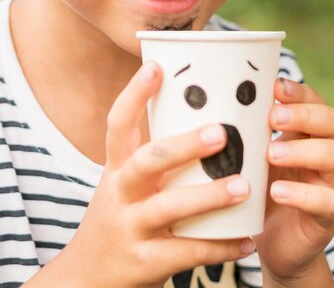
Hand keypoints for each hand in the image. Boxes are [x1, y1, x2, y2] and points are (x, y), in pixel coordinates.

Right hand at [52, 62, 255, 287]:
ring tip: (244, 187)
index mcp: (115, 168)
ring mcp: (129, 228)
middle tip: (221, 132)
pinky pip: (185, 253)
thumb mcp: (123, 185)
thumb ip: (153, 161)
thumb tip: (200, 121)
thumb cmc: (119, 219)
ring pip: (168, 208)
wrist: (87, 278)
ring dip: (208, 197)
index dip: (134, 94)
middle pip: (147, 161)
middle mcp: (119, 193)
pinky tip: (246, 240)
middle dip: (183, 145)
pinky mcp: (143, 262)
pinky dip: (219, 247)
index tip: (155, 66)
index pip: (118, 124)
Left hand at [253, 78, 333, 284]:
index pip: (314, 101)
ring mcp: (329, 184)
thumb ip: (234, 130)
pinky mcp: (328, 217)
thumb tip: (194, 96)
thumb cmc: (252, 188)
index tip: (274, 86)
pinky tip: (277, 192)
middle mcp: (322, 153)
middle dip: (305, 114)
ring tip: (272, 153)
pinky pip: (330, 201)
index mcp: (302, 133)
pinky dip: (304, 194)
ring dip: (305, 150)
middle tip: (273, 117)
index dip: (299, 91)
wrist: (266, 242)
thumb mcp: (244, 155)